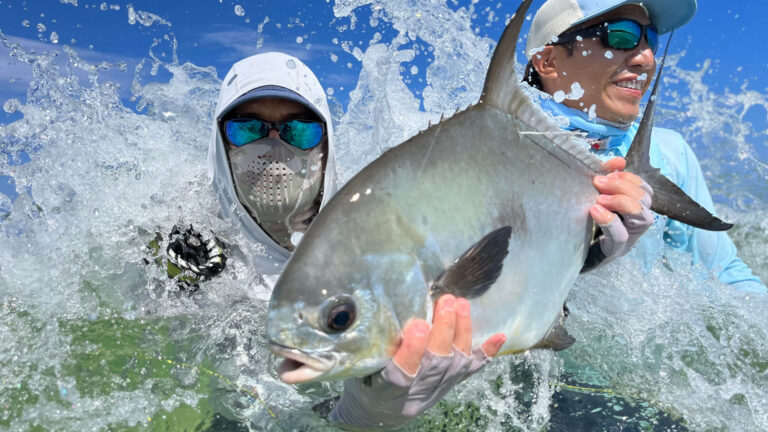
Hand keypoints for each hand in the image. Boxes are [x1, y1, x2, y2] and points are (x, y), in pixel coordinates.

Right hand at [329, 294, 505, 429]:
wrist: (380, 412)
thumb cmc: (365, 382)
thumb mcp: (361, 368)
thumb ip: (373, 348)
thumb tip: (384, 309)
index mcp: (386, 390)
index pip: (401, 374)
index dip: (412, 352)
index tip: (417, 327)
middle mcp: (417, 393)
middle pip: (435, 363)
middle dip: (443, 330)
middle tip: (445, 301)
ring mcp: (438, 390)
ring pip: (455, 362)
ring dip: (461, 331)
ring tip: (461, 303)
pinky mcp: (451, 384)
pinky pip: (472, 369)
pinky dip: (487, 352)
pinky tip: (499, 336)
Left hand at [583, 157, 653, 270]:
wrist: (576, 249)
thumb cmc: (592, 219)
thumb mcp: (600, 196)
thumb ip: (609, 178)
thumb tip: (619, 160)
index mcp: (637, 207)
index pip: (645, 189)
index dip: (630, 178)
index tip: (610, 173)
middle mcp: (639, 222)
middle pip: (644, 201)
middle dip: (622, 187)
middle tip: (598, 183)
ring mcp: (631, 237)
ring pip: (642, 217)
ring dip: (621, 203)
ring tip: (599, 199)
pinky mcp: (617, 249)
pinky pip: (621, 235)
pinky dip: (609, 221)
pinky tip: (595, 210)